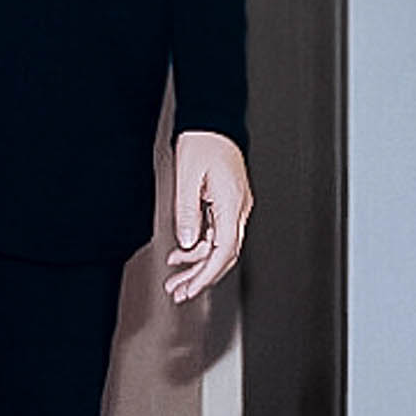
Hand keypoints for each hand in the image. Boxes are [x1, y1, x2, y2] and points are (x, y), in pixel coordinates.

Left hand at [164, 130, 252, 302]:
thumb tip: (186, 244)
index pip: (224, 250)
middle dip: (202, 277)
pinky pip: (217, 235)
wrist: (213, 123)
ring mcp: (236, 208)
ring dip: (198, 265)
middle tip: (180, 293)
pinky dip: (200, 248)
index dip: (206, 274)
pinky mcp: (229, 206)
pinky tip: (182, 253)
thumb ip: (187, 213)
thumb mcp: (187, 178)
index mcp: (232, 203)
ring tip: (176, 278)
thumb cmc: (202, 143)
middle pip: (225, 255)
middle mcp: (239, 209)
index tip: (190, 289)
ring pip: (221, 248)